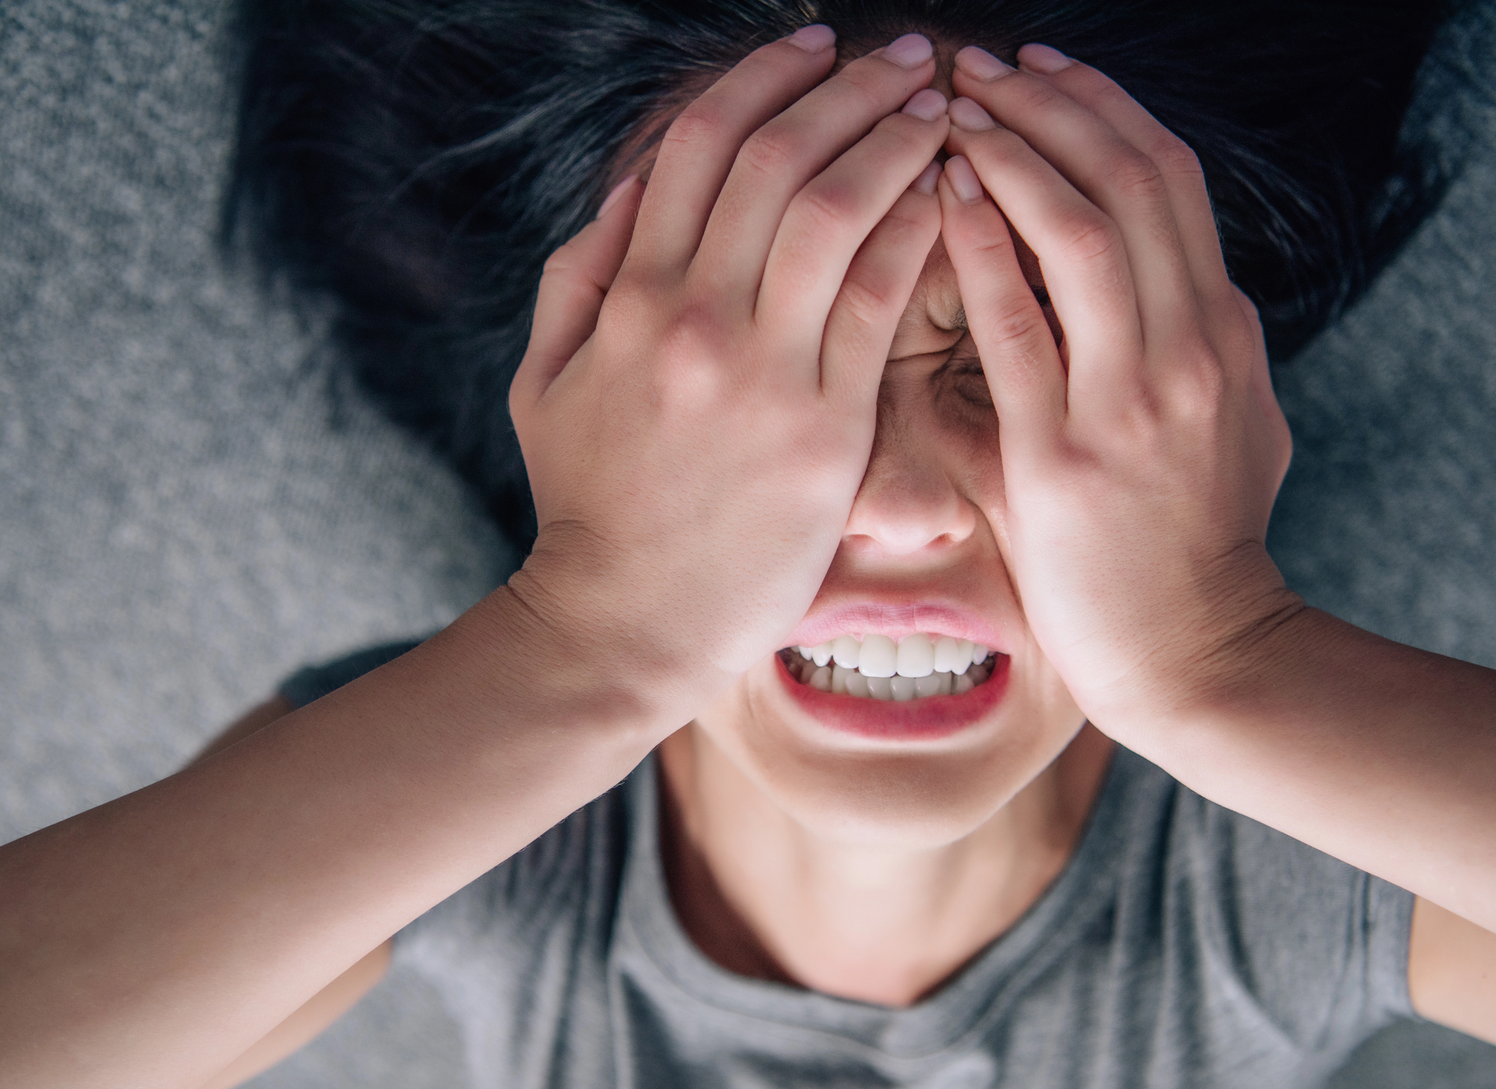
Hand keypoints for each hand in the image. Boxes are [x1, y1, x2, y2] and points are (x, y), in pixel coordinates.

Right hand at [506, 29, 948, 721]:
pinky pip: (879, 304)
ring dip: (896, 141)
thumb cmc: (587, 506)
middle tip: (903, 54)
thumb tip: (629, 185)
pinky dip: (917, 234)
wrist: (626, 624)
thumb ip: (578, 277)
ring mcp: (763, 373)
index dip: (762, 79)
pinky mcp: (823, 431)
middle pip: (779, 159)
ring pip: (838, 212)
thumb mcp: (544, 383)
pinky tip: (951, 196)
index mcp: (629, 297)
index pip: (700, 146)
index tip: (812, 47)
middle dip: (848, 87)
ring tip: (941, 106)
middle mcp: (695, 318)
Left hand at [938, 45, 1301, 735]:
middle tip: (976, 60)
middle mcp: (1190, 348)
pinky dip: (987, 252)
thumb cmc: (1187, 544)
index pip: (1169, 179)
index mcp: (1222, 331)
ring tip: (952, 109)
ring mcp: (1136, 401)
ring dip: (1018, 155)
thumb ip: (1186, 347)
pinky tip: (943, 198)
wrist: (1197, 654)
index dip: (1101, 107)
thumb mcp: (1225, 424)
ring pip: (1089, 234)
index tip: (1037, 67)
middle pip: (1136, 179)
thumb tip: (1153, 284)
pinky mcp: (1070, 458)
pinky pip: (1025, 330)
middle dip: (1055, 103)